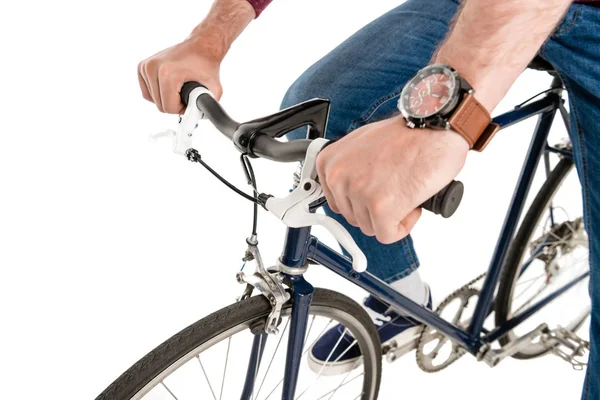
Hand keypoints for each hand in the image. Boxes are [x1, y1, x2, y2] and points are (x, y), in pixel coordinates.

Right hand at [138, 35, 223, 113]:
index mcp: (168, 73)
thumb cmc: (206, 65)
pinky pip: (147, 92)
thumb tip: (198, 118)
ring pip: (152, 100)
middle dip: (174, 104)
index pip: (169, 108)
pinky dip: (158, 93)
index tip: (190, 98)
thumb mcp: (214, 89)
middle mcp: (154, 67)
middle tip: (186, 93)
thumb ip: (209, 107)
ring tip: (179, 87)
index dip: (182, 108)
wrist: (201, 46)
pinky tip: (169, 85)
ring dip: (166, 98)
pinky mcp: (142, 66)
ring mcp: (146, 66)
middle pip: (160, 105)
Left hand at [316, 116, 468, 243]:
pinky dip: (404, 225)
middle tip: (396, 187)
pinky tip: (412, 203)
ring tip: (405, 189)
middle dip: (377, 210)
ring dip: (391, 216)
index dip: (362, 201)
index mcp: (330, 162)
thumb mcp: (363, 145)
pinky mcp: (380, 208)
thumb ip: (351, 169)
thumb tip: (351, 192)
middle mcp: (339, 177)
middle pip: (354, 217)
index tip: (377, 192)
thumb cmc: (408, 134)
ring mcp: (358, 193)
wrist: (434, 125)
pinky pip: (388, 235)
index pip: (338, 202)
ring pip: (371, 228)